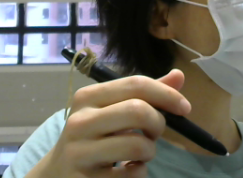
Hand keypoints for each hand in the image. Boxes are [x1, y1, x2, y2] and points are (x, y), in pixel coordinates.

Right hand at [29, 68, 190, 177]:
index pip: (135, 84)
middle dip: (158, 123)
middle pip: (138, 111)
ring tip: (139, 153)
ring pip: (138, 145)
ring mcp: (80, 152)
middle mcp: (79, 121)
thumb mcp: (113, 109)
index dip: (167, 94)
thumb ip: (145, 94)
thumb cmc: (94, 136)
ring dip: (150, 151)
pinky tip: (126, 171)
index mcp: (88, 97)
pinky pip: (132, 175)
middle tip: (154, 133)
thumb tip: (179, 75)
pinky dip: (139, 173)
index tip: (185, 108)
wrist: (57, 173)